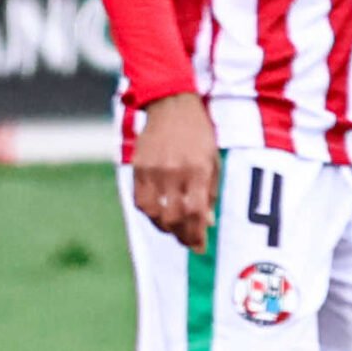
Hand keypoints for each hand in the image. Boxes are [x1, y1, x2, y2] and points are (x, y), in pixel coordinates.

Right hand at [133, 91, 218, 251]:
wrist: (171, 104)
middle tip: (187, 241)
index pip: (196, 212)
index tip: (199, 246)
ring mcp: (154, 170)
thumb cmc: (198, 132)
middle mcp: (174, 172)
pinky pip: (139, 201)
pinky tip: (158, 214)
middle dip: (182, 235)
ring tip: (173, 229)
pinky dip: (149, 213)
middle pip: (175, 217)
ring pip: (155, 213)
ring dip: (165, 227)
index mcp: (197, 169)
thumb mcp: (213, 160)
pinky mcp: (138, 167)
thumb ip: (210, 192)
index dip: (197, 234)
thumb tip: (207, 222)